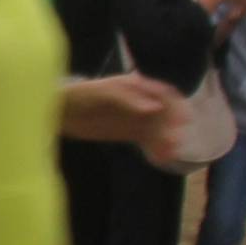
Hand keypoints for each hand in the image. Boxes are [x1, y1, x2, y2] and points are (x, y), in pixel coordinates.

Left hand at [61, 73, 187, 163]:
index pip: (163, 93)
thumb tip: (155, 107)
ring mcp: (135, 117)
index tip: (183, 120)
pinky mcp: (129, 132)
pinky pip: (147, 140)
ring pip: (158, 129)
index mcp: (137, 86)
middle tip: (176, 141)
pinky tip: (161, 158)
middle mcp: (140, 101)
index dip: (175, 105)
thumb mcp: (105, 93)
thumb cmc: (81, 95)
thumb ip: (130, 100)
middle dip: (172, 126)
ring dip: (167, 140)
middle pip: (165, 113)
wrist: (61, 112)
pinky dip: (155, 148)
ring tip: (171, 154)